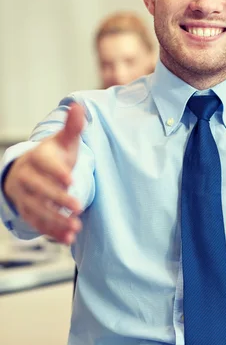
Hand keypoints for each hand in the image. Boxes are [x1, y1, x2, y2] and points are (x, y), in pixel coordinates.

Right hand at [4, 104, 84, 243]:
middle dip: (58, 199)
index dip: (56, 172)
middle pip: (40, 190)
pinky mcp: (28, 212)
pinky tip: (69, 239)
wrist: (31, 171)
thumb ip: (73, 127)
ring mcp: (25, 197)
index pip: (44, 165)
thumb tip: (78, 105)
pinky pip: (38, 224)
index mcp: (36, 158)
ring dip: (56, 220)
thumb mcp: (63, 141)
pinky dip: (52, 232)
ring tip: (76, 228)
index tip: (71, 179)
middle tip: (79, 207)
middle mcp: (27, 178)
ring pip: (38, 210)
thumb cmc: (53, 155)